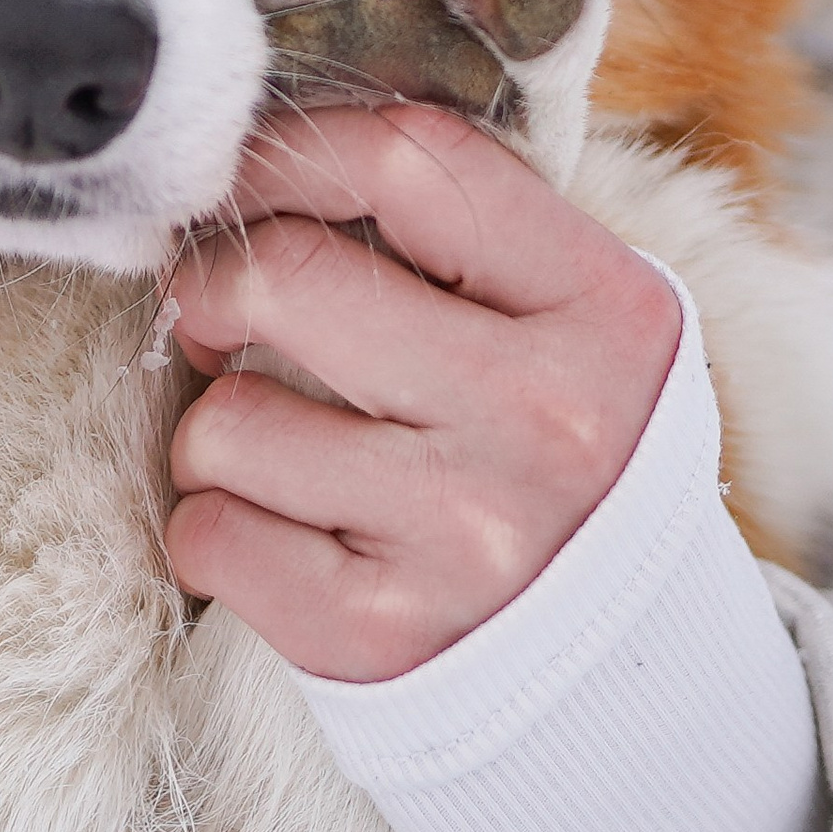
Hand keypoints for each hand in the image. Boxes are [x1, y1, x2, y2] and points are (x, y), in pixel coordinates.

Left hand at [164, 104, 680, 681]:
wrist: (620, 679)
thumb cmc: (561, 461)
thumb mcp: (574, 325)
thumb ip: (462, 234)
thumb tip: (264, 157)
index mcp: (603, 309)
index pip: (410, 161)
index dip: (290, 151)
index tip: (241, 181)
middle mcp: (544, 416)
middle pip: (289, 276)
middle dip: (212, 282)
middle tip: (213, 306)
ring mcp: (463, 532)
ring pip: (228, 417)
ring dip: (215, 427)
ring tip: (273, 448)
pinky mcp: (383, 635)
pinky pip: (212, 535)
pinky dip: (214, 527)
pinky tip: (279, 535)